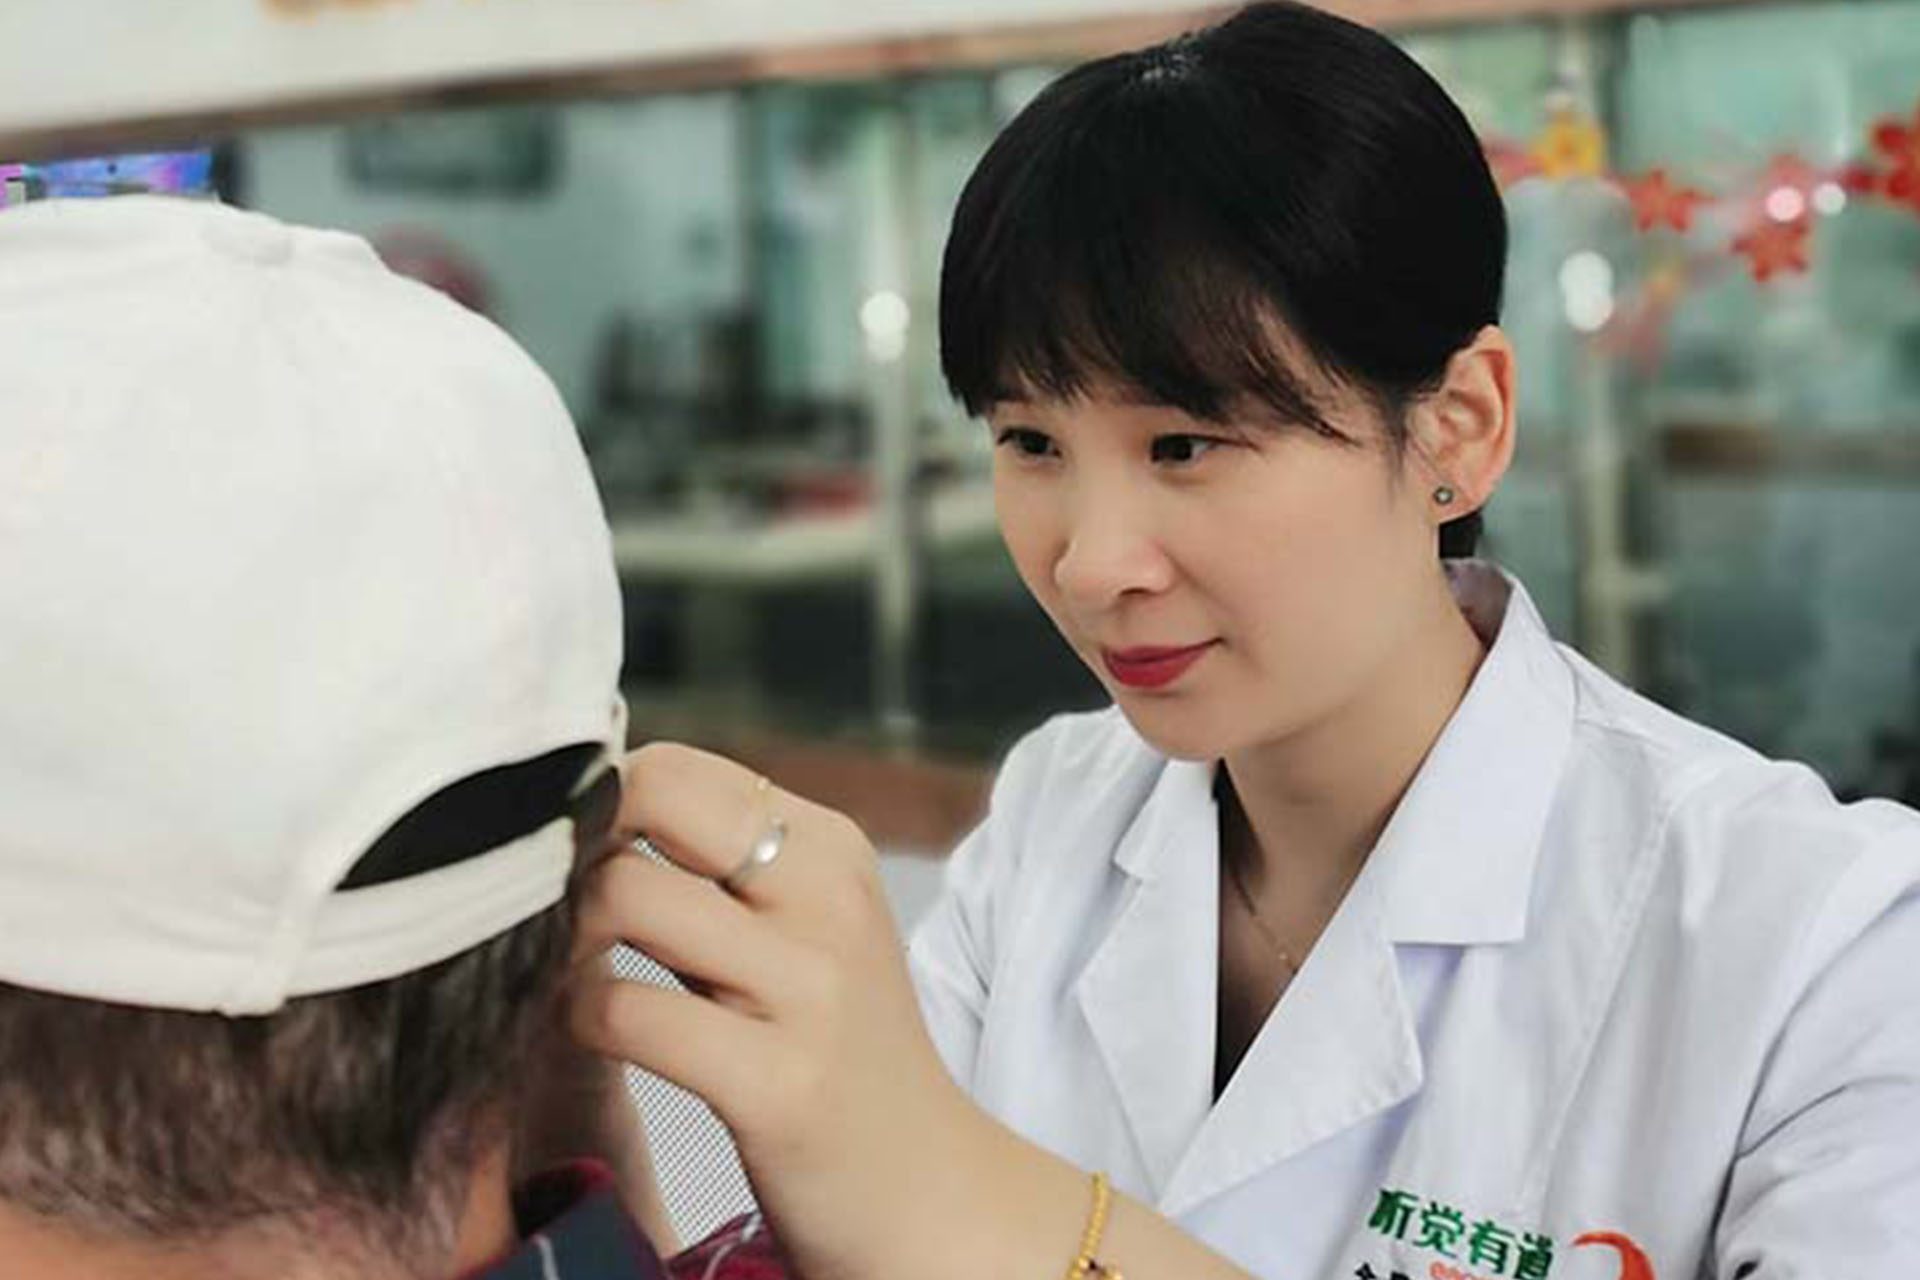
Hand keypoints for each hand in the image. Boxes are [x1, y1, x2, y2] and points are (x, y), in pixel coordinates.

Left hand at [566, 743, 992, 1276]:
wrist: (922, 1187)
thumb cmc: (833, 1052)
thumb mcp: (803, 929)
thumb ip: (719, 864)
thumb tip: (590, 802)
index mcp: (831, 848)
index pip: (676, 766)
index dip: (602, 804)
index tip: (580, 865)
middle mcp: (828, 900)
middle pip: (648, 801)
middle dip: (575, 852)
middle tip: (556, 915)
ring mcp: (809, 989)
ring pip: (622, 897)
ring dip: (564, 939)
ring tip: (569, 977)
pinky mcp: (776, 1082)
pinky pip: (623, 1010)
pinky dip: (579, 1017)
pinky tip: (592, 1035)